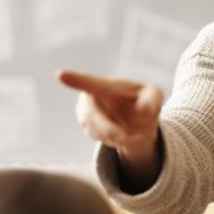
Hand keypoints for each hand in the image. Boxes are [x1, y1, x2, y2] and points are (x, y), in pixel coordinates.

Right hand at [58, 70, 164, 190]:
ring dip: (115, 136)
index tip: (59, 74)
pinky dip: (112, 139)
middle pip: (93, 116)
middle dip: (110, 130)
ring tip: (132, 132)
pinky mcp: (86, 124)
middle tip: (129, 137)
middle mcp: (91, 95)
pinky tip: (121, 132)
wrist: (137, 119)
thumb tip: (146, 111)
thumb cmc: (144, 102)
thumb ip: (152, 100)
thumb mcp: (154, 96)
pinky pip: (97, 137)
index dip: (76, 80)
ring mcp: (86, 111)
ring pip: (95, 130)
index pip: (91, 83)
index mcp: (108, 85)